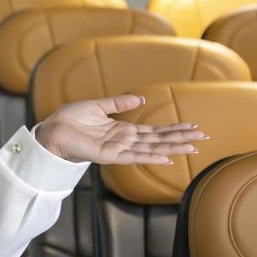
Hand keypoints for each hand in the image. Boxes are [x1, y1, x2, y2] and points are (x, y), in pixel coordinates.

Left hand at [34, 94, 207, 164]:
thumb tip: (141, 98)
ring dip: (172, 147)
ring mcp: (118, 149)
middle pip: (158, 140)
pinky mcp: (109, 155)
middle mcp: (124, 141)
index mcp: (122, 131)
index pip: (154, 131)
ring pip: (151, 149)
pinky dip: (150, 156)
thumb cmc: (71, 120)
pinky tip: (166, 157)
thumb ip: (119, 103)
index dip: (173, 129)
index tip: (193, 126)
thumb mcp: (98, 107)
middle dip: (180, 138)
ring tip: (192, 146)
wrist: (52, 129)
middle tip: (204, 137)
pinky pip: (133, 156)